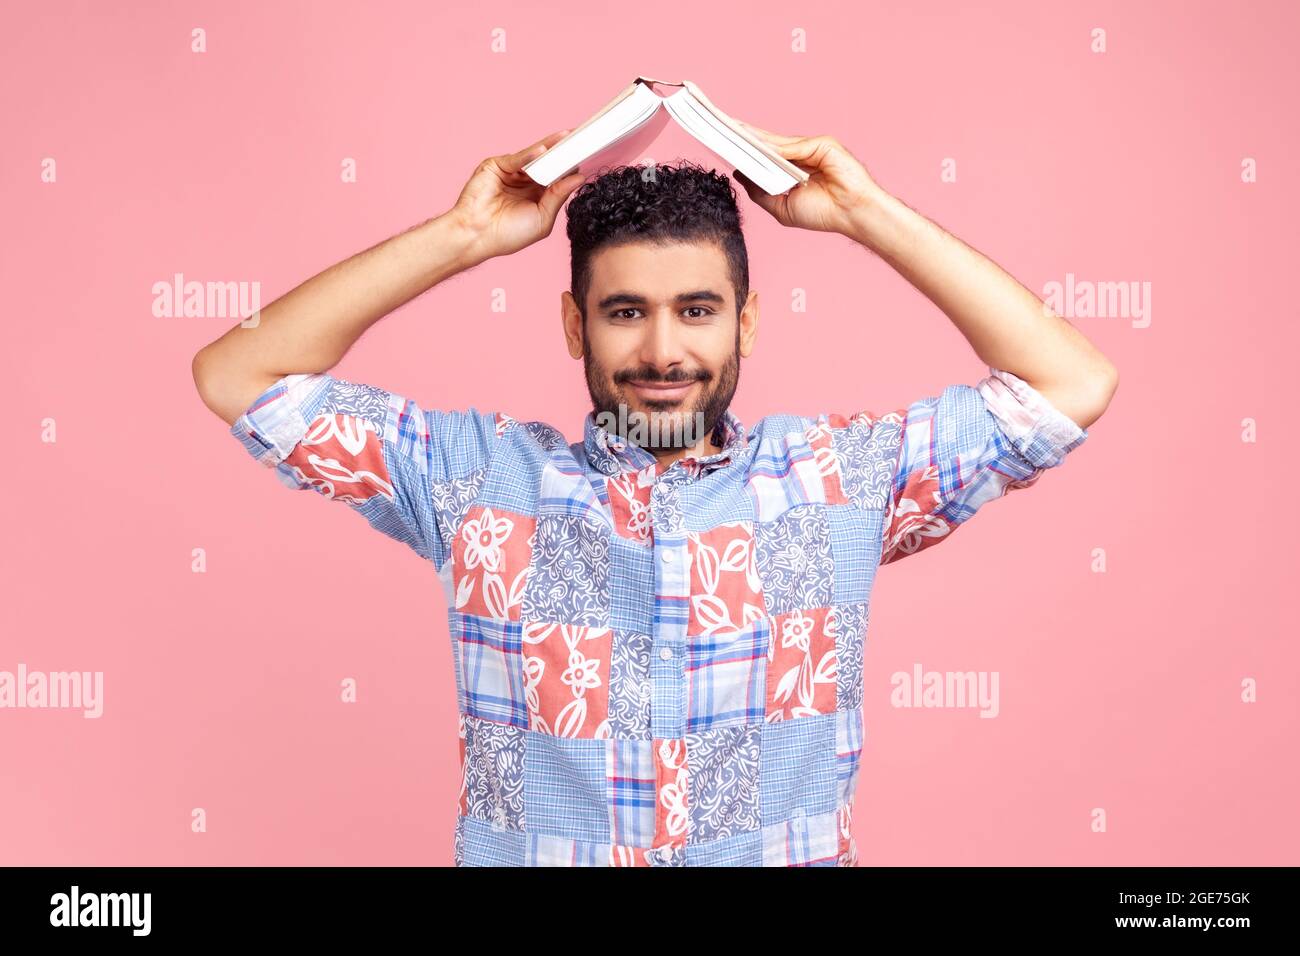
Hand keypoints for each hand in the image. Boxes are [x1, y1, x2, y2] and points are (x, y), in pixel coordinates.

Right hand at [450, 130, 585, 260]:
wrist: (476, 236)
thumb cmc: (508, 234)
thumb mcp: (542, 218)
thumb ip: (559, 196)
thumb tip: (579, 178)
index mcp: (538, 195)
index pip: (558, 176)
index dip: (571, 167)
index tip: (589, 156)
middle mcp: (526, 181)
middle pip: (548, 163)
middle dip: (564, 153)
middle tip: (582, 140)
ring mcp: (512, 172)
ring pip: (534, 157)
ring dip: (551, 149)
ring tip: (569, 140)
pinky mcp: (497, 166)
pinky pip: (517, 158)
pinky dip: (529, 154)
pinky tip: (543, 151)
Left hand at [731, 120, 883, 236]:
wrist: (851, 213)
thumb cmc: (822, 213)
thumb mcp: (781, 207)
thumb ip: (760, 192)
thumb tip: (738, 174)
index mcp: (792, 171)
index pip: (764, 158)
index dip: (746, 152)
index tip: (723, 146)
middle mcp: (800, 157)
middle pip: (768, 145)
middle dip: (746, 140)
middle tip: (721, 131)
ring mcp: (811, 149)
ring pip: (778, 142)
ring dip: (756, 139)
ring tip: (733, 135)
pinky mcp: (822, 144)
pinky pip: (794, 145)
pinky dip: (776, 147)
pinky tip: (757, 146)